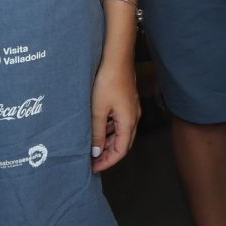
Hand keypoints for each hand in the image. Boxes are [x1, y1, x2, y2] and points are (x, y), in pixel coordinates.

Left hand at [89, 57, 138, 173]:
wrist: (116, 57)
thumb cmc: (108, 81)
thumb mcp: (98, 110)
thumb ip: (97, 133)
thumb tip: (96, 151)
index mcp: (128, 122)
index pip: (120, 151)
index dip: (107, 162)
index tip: (94, 167)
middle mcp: (133, 117)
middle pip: (122, 143)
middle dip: (108, 154)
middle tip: (92, 160)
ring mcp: (131, 108)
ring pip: (120, 132)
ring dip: (108, 142)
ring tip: (92, 146)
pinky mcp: (126, 101)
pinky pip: (119, 121)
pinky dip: (109, 129)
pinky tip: (97, 128)